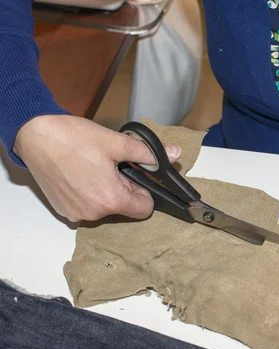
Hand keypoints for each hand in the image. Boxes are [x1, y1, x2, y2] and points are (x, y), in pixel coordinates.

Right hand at [13, 115, 180, 221]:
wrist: (34, 135)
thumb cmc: (73, 138)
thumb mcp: (117, 143)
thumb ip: (148, 154)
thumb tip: (174, 154)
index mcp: (110, 200)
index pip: (144, 209)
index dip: (145, 191)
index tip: (134, 175)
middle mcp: (93, 214)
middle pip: (124, 209)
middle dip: (124, 190)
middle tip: (111, 166)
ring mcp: (75, 214)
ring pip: (104, 208)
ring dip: (106, 192)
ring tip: (94, 168)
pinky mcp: (62, 209)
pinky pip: (86, 207)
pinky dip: (88, 194)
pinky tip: (81, 174)